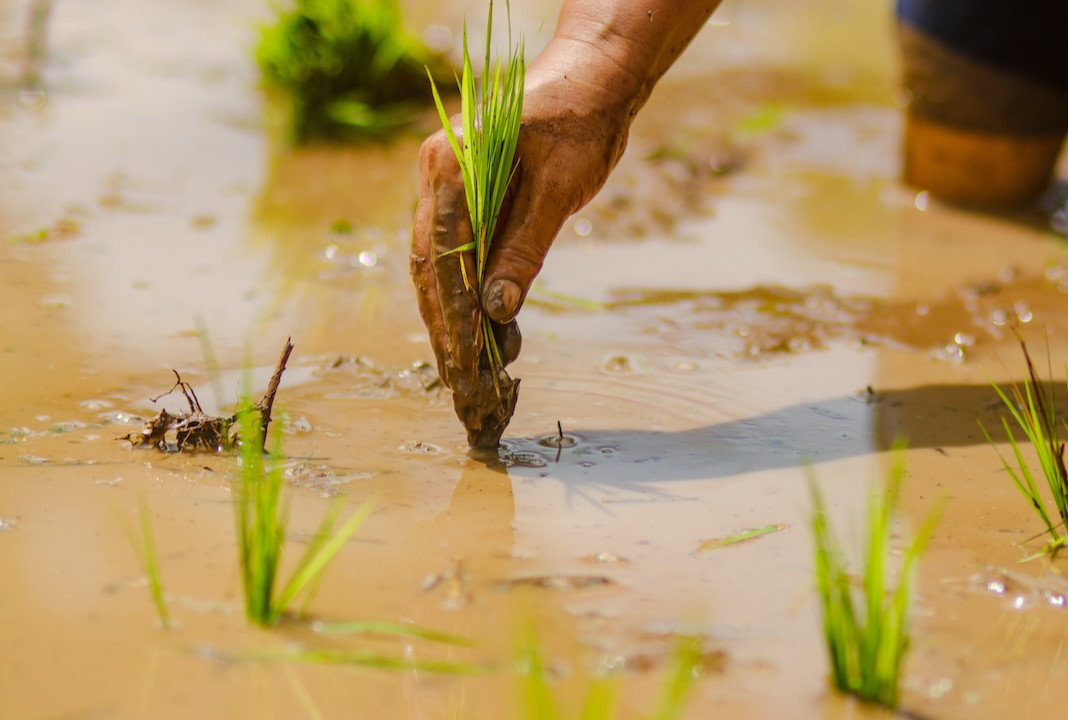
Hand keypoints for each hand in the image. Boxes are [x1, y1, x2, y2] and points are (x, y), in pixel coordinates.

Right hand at [410, 71, 632, 441]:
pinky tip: (487, 335)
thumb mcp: (561, 188)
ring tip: (473, 375)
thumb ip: (525, 247)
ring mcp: (443, 186)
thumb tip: (498, 311)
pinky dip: (469, 297)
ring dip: (454, 321)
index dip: (455, 319)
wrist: (593, 77)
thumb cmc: (582, 121)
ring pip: (438, 268)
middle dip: (447, 332)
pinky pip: (457, 255)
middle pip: (431, 270)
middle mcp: (435, 176)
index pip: (444, 259)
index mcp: (449, 166)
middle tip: (464, 389)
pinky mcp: (463, 198)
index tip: (467, 368)